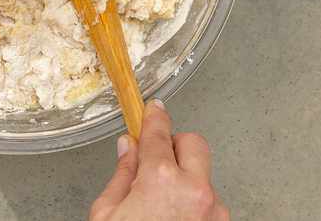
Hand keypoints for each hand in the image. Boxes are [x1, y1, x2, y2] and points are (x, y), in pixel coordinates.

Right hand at [90, 102, 227, 220]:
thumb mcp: (107, 215)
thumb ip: (122, 175)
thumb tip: (128, 148)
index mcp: (162, 181)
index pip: (159, 133)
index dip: (154, 118)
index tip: (154, 110)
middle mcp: (196, 191)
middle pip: (194, 143)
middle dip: (175, 146)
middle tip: (156, 162)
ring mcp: (213, 211)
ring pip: (203, 176)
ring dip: (185, 181)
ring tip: (160, 209)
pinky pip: (209, 203)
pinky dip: (193, 205)